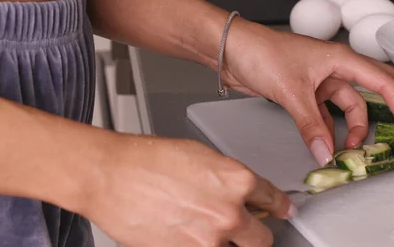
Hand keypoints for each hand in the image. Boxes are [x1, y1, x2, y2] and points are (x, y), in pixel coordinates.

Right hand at [83, 135, 293, 246]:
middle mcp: (229, 213)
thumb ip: (228, 178)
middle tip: (248, 231)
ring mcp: (208, 240)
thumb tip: (242, 192)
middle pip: (262, 238)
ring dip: (229, 244)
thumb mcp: (201, 156)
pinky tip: (190, 236)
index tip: (283, 211)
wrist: (110, 176)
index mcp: (237, 180)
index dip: (280, 206)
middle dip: (256, 234)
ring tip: (207, 231)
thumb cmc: (147, 160)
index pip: (273, 199)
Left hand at [222, 20, 393, 165]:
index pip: (384, 84)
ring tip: (348, 151)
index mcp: (341, 58)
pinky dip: (328, 130)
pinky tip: (326, 145)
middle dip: (388, 118)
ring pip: (348, 108)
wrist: (231, 49)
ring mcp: (321, 80)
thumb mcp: (292, 92)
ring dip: (350, 130)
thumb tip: (326, 153)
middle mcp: (336, 68)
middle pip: (373, 94)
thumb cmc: (262, 53)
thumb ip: (311, 126)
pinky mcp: (306, 92)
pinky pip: (326, 114)